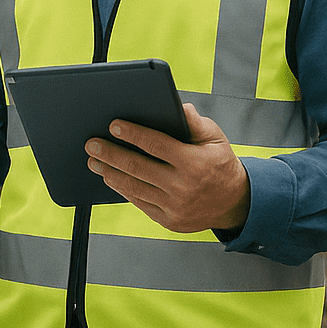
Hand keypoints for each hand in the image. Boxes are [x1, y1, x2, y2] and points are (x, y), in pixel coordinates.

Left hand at [85, 103, 249, 234]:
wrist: (235, 203)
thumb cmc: (220, 163)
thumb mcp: (215, 138)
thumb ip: (195, 122)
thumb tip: (179, 107)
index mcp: (194, 162)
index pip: (156, 144)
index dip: (132, 134)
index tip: (113, 125)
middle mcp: (183, 186)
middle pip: (138, 167)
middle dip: (111, 154)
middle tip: (92, 144)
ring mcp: (175, 207)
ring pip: (134, 187)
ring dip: (110, 173)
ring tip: (94, 161)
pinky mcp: (169, 221)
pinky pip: (140, 203)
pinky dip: (123, 189)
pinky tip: (111, 177)